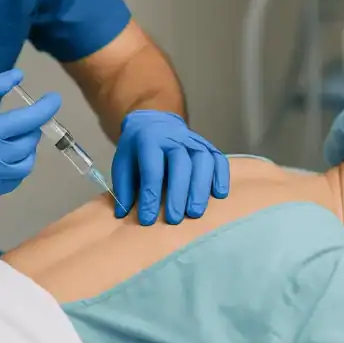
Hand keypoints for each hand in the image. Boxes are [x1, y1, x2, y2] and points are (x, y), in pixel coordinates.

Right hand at [0, 69, 60, 200]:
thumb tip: (18, 77)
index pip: (26, 121)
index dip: (45, 108)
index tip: (55, 98)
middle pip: (28, 143)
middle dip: (31, 127)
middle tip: (23, 118)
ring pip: (25, 165)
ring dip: (27, 148)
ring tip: (17, 137)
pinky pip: (12, 182)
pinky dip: (17, 167)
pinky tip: (7, 156)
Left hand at [112, 110, 229, 225]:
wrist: (153, 123)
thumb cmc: (137, 150)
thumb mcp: (122, 163)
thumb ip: (123, 187)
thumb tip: (122, 214)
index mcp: (149, 140)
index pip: (152, 169)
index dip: (150, 196)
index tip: (147, 220)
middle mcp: (174, 138)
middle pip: (180, 163)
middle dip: (178, 194)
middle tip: (174, 220)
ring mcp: (193, 140)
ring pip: (202, 161)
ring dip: (200, 188)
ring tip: (194, 213)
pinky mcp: (208, 146)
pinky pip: (219, 159)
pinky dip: (221, 177)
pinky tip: (218, 195)